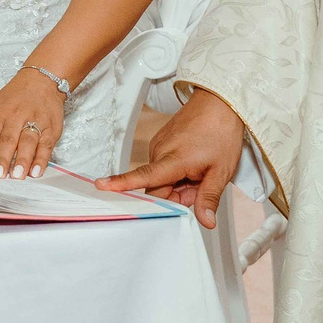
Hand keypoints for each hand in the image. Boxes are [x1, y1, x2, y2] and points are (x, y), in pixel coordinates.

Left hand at [0, 66, 67, 178]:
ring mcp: (35, 121)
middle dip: (3, 159)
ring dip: (22, 160)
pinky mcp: (51, 128)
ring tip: (16, 176)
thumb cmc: (13, 99)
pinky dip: (41, 159)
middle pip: (8, 140)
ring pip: (28, 142)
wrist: (40, 81)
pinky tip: (35, 171)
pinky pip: (46, 145)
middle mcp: (16, 116)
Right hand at [98, 88, 246, 227]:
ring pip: (162, 179)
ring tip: (199, 171)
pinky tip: (193, 163)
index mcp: (172, 159)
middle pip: (157, 188)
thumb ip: (209, 198)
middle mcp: (160, 152)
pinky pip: (163, 167)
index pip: (143, 177)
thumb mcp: (221, 171)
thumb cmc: (220, 131)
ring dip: (179, 183)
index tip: (102, 185)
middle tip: (200, 185)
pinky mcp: (161, 142)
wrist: (219, 102)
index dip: (122, 183)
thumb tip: (205, 221)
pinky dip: (177, 172)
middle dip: (177, 195)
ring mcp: (159, 145)